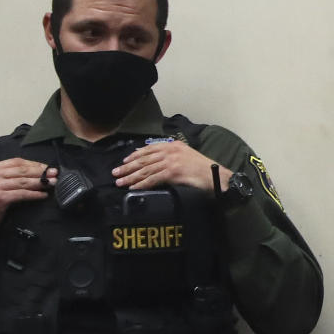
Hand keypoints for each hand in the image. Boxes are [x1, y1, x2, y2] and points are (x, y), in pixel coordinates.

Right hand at [0, 158, 56, 261]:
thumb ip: (8, 176)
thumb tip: (34, 173)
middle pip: (22, 170)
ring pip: (24, 182)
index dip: (34, 164)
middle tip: (56, 173)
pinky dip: (35, 194)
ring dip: (41, 182)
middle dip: (41, 172)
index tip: (47, 167)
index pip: (17, 161)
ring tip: (53, 184)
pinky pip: (22, 194)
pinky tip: (43, 196)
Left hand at [112, 141, 229, 192]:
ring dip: (131, 176)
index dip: (135, 156)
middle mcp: (171, 151)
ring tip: (120, 182)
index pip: (149, 149)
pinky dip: (141, 183)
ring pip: (146, 169)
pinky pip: (153, 178)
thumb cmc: (205, 170)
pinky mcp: (173, 172)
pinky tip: (133, 187)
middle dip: (127, 167)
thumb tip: (157, 163)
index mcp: (173, 145)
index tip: (124, 162)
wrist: (217, 177)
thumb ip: (173, 156)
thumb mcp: (188, 157)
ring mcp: (171, 161)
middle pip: (144, 159)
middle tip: (115, 173)